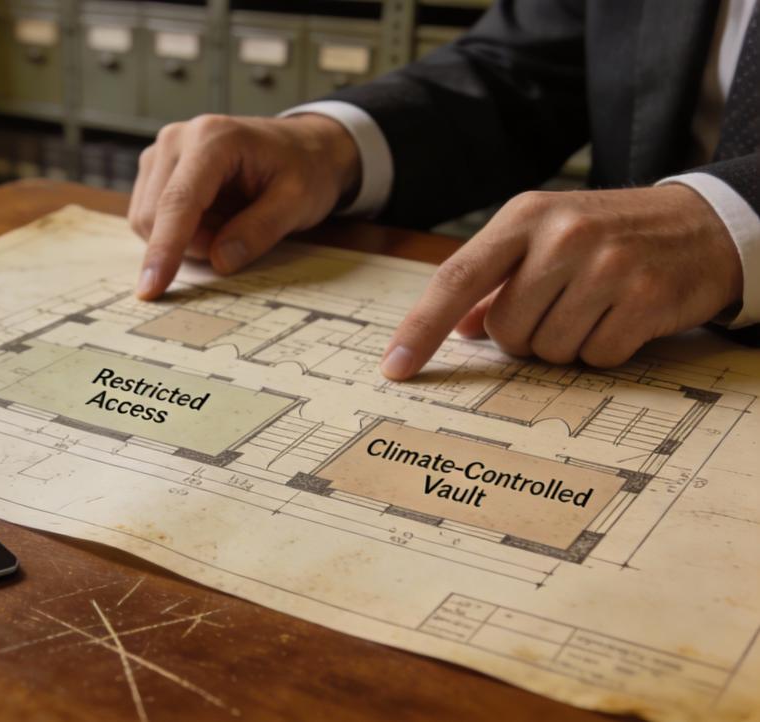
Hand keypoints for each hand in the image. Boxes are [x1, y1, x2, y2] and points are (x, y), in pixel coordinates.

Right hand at [129, 113, 361, 298]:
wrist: (301, 145)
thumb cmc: (303, 167)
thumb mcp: (298, 201)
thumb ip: (260, 230)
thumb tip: (220, 261)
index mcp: (213, 139)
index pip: (178, 201)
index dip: (164, 248)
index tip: (152, 288)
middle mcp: (177, 139)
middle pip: (155, 216)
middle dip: (193, 244)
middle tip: (238, 235)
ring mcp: (161, 152)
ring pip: (148, 220)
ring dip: (187, 238)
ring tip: (228, 220)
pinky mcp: (154, 168)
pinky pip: (151, 217)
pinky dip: (181, 231)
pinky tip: (212, 215)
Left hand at [380, 185, 743, 379]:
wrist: (703, 224)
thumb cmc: (609, 234)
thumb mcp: (546, 238)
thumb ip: (495, 282)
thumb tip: (458, 327)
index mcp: (525, 217)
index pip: (455, 279)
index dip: (420, 329)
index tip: (395, 368)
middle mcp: (562, 236)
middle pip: (504, 330)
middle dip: (524, 334)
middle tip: (561, 305)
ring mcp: (606, 266)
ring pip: (547, 350)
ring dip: (565, 343)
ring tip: (595, 306)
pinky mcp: (644, 299)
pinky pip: (595, 357)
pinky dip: (605, 349)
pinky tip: (623, 316)